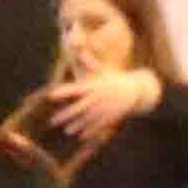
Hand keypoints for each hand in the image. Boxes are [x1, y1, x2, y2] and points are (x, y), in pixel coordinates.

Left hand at [36, 68, 160, 144]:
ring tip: (67, 131)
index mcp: (94, 86)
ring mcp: (105, 108)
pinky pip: (100, 125)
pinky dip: (91, 131)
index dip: (64, 92)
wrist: (135, 89)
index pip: (76, 89)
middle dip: (66, 114)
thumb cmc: (114, 79)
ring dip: (77, 125)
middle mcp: (98, 97)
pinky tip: (82, 137)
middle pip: (80, 107)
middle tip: (53, 121)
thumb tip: (79, 51)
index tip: (51, 95)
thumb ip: (89, 63)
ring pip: (89, 119)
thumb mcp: (102, 71)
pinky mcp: (112, 116)